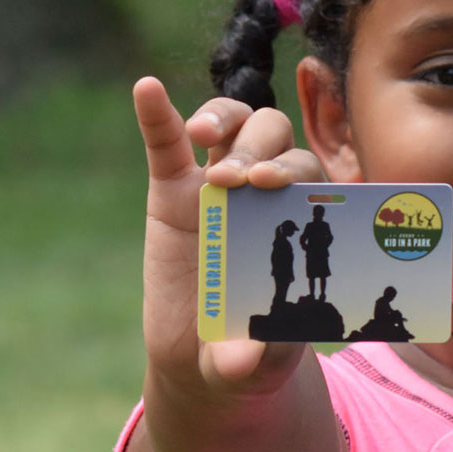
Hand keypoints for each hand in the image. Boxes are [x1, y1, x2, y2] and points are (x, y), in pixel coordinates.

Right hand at [133, 77, 323, 393]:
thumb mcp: (255, 362)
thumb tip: (244, 360)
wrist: (208, 358)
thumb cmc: (251, 351)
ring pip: (232, 124)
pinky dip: (158, 114)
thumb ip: (254, 356)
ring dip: (220, 118)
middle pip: (274, 137)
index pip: (306, 174)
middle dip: (260, 149)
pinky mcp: (171, 188)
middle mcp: (265, 192)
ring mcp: (217, 184)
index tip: (272, 184)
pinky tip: (146, 89)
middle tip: (241, 179)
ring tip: (202, 135)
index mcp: (298, 219)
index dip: (293, 170)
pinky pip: (165, 142)